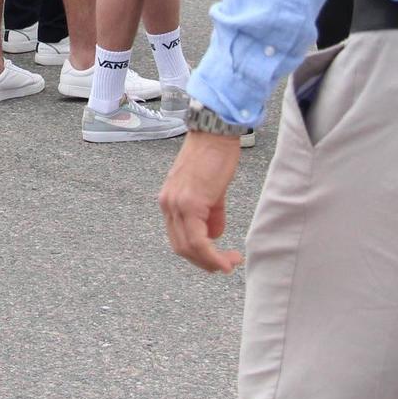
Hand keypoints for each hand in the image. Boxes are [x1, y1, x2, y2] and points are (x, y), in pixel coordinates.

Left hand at [159, 131, 243, 272]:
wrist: (215, 133)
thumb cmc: (214, 155)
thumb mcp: (210, 190)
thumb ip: (210, 214)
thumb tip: (215, 235)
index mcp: (169, 201)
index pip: (178, 238)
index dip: (198, 254)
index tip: (217, 260)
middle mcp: (168, 204)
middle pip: (181, 247)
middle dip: (205, 262)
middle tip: (226, 265)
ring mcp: (177, 204)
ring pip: (189, 247)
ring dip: (210, 261)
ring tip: (230, 262)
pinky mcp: (191, 202)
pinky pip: (198, 239)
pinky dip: (212, 255)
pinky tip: (225, 258)